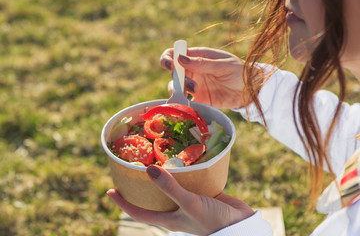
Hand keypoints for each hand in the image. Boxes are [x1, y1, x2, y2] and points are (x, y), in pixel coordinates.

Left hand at [107, 165, 253, 235]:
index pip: (138, 212)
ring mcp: (189, 200)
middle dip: (141, 184)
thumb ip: (170, 188)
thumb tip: (148, 170)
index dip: (123, 203)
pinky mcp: (202, 192)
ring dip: (164, 173)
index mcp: (168, 218)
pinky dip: (185, 169)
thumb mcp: (190, 205)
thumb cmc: (213, 221)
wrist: (241, 225)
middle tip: (133, 166)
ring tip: (155, 156)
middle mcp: (175, 208)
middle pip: (152, 197)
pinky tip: (183, 156)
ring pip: (171, 185)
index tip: (110, 191)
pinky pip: (189, 179)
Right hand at [160, 47, 262, 108]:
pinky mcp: (199, 100)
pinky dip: (182, 103)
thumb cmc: (240, 72)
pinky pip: (185, 102)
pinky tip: (189, 103)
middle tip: (186, 81)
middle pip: (173, 72)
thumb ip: (202, 63)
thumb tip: (180, 58)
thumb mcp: (222, 65)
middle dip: (175, 76)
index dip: (168, 58)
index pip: (176, 54)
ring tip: (195, 89)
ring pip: (176, 87)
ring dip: (180, 88)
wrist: (252, 92)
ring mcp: (195, 86)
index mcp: (198, 57)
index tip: (170, 64)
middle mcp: (193, 71)